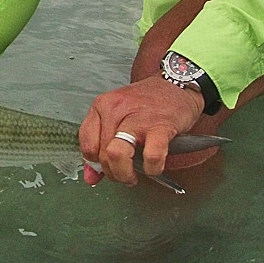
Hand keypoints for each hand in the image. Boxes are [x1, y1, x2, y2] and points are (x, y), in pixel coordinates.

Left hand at [79, 75, 203, 184]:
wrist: (176, 84)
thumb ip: (101, 146)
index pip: (86, 143)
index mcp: (102, 105)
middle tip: (124, 174)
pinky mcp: (161, 126)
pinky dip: (152, 169)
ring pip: (116, 155)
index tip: (105, 167)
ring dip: (124, 174)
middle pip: (102, 154)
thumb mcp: (118, 116)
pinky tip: (153, 167)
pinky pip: (151, 156)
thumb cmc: (147, 103)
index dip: (94, 162)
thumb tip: (91, 178)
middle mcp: (116, 109)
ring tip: (133, 176)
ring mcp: (138, 118)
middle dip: (112, 172)